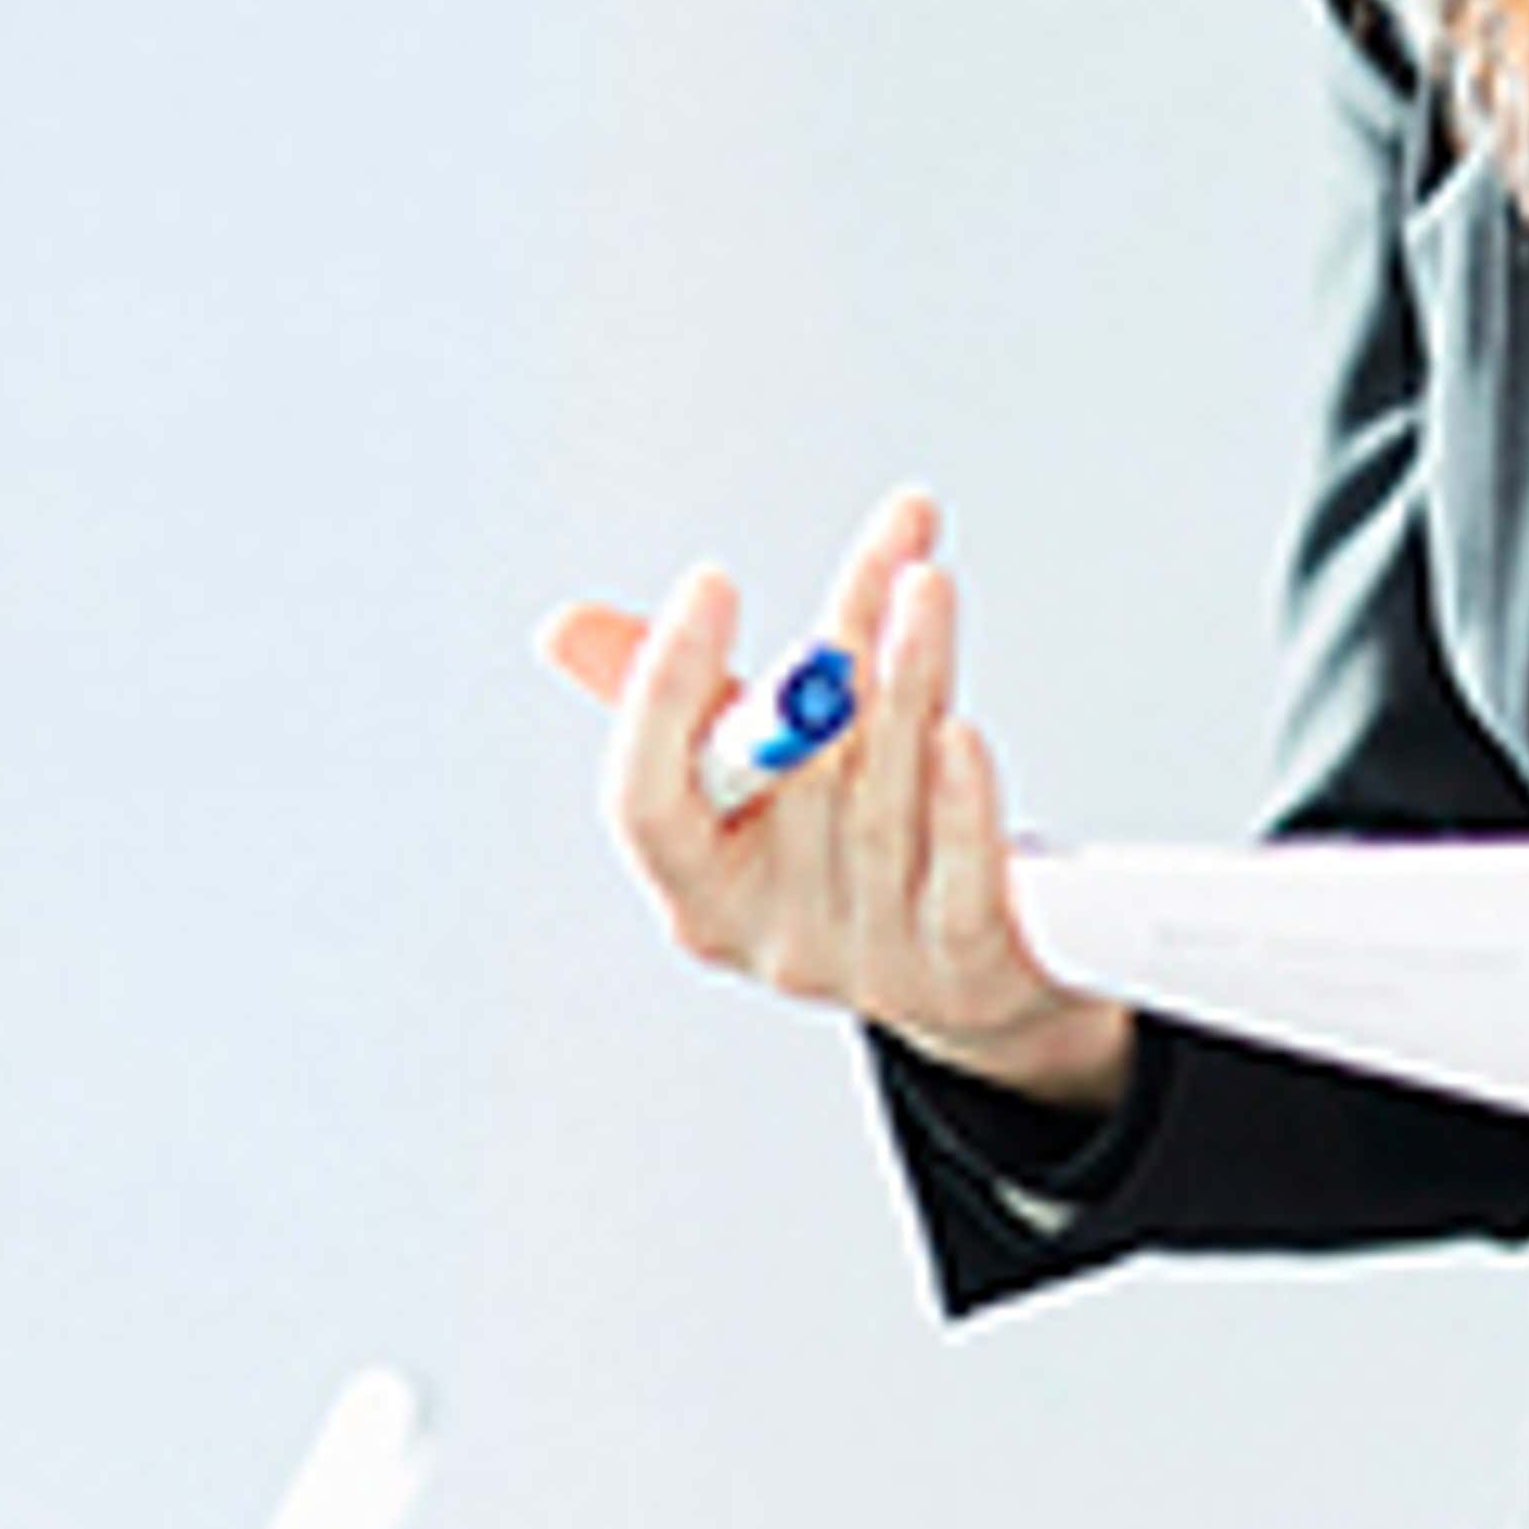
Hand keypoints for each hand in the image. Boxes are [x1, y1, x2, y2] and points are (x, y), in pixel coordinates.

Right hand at [536, 483, 1133, 1115]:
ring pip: (881, 808)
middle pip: (793, 781)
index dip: (665, 692)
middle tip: (881, 551)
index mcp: (698, 886)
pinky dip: (960, 807)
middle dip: (837, 649)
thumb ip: (677, 701)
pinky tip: (962, 733)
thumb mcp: (758, 779)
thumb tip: (562, 626)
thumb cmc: (840, 849)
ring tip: (925, 586)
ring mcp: (869, 954)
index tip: (709, 578)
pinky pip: (957, 885)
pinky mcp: (961, 968)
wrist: (966, 977)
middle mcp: (775, 930)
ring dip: (908, 684)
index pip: (645, 801)